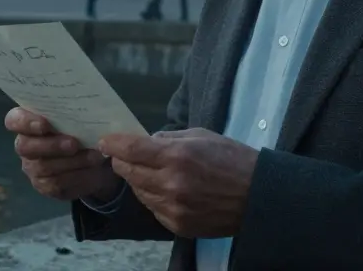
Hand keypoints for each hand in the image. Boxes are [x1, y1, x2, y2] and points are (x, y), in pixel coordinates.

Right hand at [6, 108, 119, 201]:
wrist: (96, 158)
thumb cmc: (83, 129)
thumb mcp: (80, 118)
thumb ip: (74, 114)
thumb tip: (84, 110)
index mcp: (28, 122)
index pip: (14, 120)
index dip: (25, 122)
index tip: (44, 124)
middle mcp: (25, 145)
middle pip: (25, 147)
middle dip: (51, 145)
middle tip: (74, 144)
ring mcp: (33, 167)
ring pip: (44, 167)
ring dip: (71, 162)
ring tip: (93, 156)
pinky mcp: (45, 185)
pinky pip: (56, 184)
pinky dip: (77, 176)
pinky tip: (91, 170)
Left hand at [100, 128, 257, 237]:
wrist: (258, 196)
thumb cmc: (232, 159)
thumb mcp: (201, 136)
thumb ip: (168, 139)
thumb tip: (146, 142)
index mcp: (177, 156)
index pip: (131, 150)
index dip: (113, 144)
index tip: (104, 142)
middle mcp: (171, 184)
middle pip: (129, 172)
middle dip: (122, 161)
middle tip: (123, 155)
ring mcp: (173, 208)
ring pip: (138, 192)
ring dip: (138, 180)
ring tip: (149, 172)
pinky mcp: (177, 225)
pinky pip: (153, 208)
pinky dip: (153, 197)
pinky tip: (165, 189)